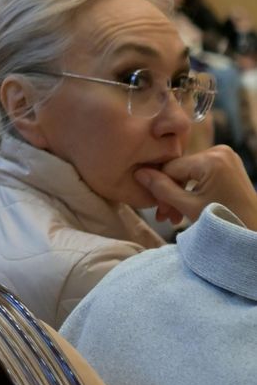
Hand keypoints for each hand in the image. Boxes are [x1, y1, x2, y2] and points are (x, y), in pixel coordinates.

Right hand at [135, 146, 256, 227]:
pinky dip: (193, 189)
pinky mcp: (229, 165)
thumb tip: (138, 173)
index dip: (160, 189)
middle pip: (180, 170)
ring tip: (175, 216)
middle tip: (165, 217)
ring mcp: (227, 157)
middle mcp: (220, 151)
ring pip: (189, 173)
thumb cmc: (226, 222)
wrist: (256, 234)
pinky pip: (201, 173)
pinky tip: (187, 206)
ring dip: (180, 193)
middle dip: (171, 193)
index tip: (159, 212)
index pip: (170, 167)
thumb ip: (162, 188)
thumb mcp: (188, 207)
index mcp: (212, 158)